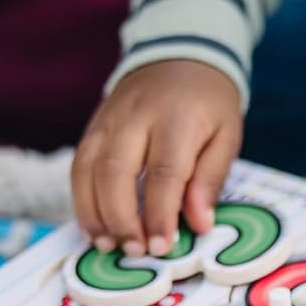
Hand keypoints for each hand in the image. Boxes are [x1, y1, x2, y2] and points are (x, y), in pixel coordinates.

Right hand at [71, 60, 243, 257]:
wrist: (179, 54)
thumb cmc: (208, 103)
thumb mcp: (226, 135)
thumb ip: (210, 178)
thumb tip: (198, 224)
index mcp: (177, 118)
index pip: (164, 172)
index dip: (160, 213)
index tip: (162, 246)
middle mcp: (135, 117)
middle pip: (116, 172)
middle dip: (121, 218)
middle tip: (135, 251)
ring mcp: (108, 119)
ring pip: (88, 170)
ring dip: (95, 214)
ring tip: (109, 246)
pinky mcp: (93, 126)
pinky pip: (78, 165)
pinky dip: (81, 200)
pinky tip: (93, 227)